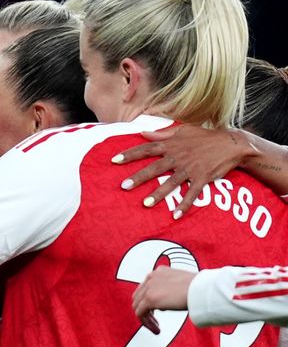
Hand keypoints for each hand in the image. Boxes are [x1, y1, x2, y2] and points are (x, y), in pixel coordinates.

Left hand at [113, 125, 249, 218]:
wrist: (231, 143)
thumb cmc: (204, 137)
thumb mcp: (182, 130)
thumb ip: (161, 134)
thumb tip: (142, 132)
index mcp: (171, 145)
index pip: (146, 149)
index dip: (130, 154)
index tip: (114, 160)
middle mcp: (178, 157)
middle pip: (155, 168)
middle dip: (139, 177)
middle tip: (124, 186)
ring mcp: (190, 168)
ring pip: (172, 182)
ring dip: (159, 194)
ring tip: (145, 204)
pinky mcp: (203, 178)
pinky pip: (192, 193)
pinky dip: (185, 204)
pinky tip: (176, 215)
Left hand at [132, 266, 195, 333]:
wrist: (203, 289)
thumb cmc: (200, 288)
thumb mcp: (181, 285)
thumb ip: (170, 290)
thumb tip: (165, 303)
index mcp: (159, 272)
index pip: (147, 287)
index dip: (149, 301)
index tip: (157, 311)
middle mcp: (151, 277)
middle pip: (139, 296)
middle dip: (146, 310)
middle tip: (155, 321)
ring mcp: (149, 287)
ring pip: (137, 306)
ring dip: (146, 318)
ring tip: (156, 327)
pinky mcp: (150, 298)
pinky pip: (140, 313)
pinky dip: (146, 323)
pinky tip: (156, 329)